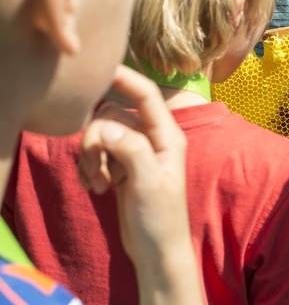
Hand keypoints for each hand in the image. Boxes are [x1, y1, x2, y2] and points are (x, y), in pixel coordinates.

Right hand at [78, 65, 202, 303]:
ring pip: (100, 134)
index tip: (100, 69)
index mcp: (167, 135)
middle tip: (100, 171)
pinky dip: (91, 168)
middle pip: (111, 116)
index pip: (145, 94)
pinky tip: (97, 188)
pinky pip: (96, 152)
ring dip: (92, 158)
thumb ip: (131, 150)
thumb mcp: (149, 183)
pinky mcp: (122, 165)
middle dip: (96, 141)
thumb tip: (106, 128)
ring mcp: (136, 151)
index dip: (125, 78)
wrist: (156, 249)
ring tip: (100, 184)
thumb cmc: (161, 217)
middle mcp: (152, 137)